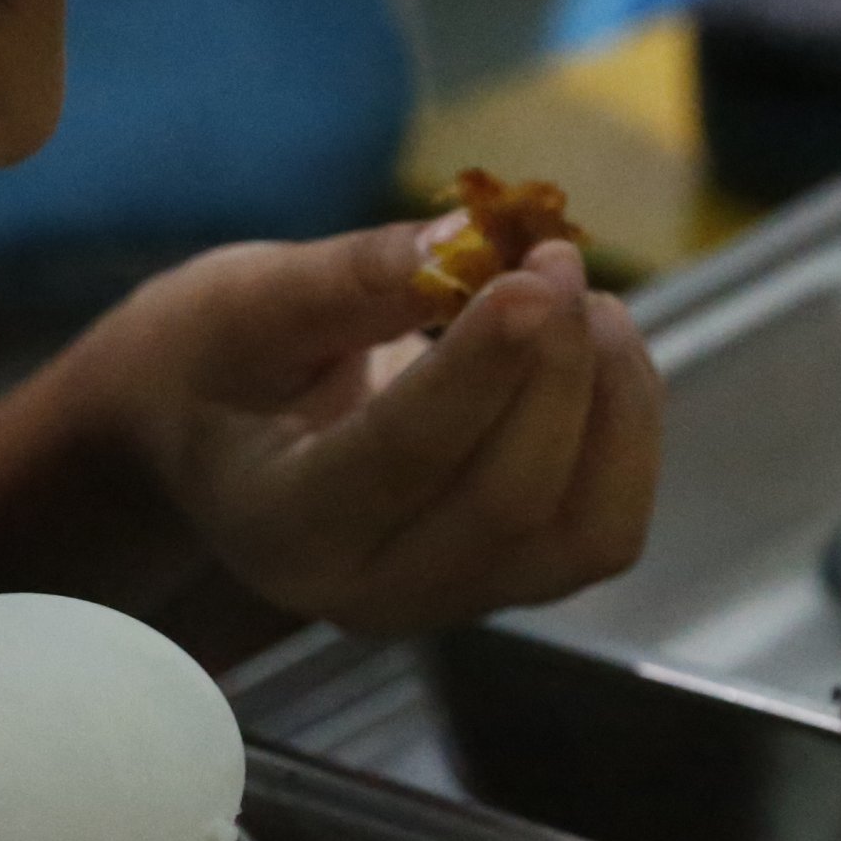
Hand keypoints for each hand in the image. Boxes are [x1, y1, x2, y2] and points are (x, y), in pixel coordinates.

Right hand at [86, 221, 660, 638]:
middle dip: (556, 371)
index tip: (531, 277)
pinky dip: (627, 430)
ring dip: (611, 406)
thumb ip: (350, 279)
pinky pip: (606, 525)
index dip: (479, 369)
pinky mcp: (511, 580)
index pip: (401, 458)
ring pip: (582, 533)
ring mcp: (451, 599)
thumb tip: (463, 240)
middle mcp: (372, 592)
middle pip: (507, 502)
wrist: (213, 437)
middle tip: (556, 258)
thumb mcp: (247, 302)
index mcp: (285, 527)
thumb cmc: (215, 362)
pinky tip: (598, 349)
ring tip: (590, 304)